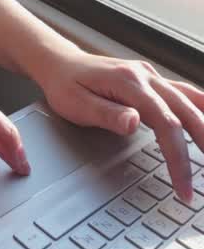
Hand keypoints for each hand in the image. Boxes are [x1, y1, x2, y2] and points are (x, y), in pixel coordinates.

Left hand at [39, 49, 203, 200]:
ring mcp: (152, 76)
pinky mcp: (153, 80)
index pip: (166, 123)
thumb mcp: (77, 105)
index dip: (179, 157)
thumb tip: (134, 123)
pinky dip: (201, 108)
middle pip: (187, 111)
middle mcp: (146, 76)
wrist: (60, 64)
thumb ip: (107, 114)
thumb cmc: (65, 86)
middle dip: (203, 145)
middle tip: (203, 180)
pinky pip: (185, 93)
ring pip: (192, 99)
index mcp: (129, 83)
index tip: (184, 185)